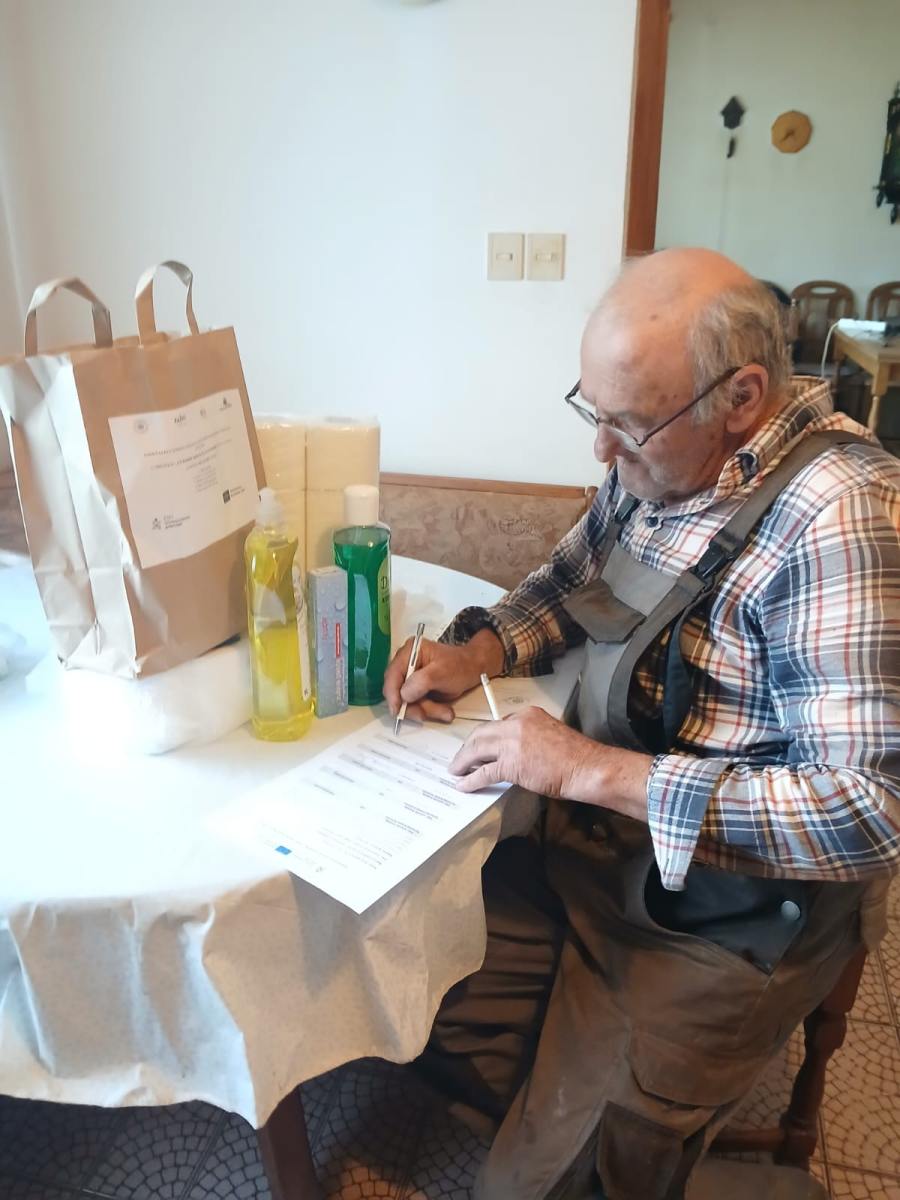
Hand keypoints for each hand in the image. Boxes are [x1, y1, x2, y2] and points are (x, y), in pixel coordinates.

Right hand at [383, 629, 504, 723]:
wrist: (474, 670)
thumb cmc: (461, 665)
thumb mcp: (442, 672)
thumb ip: (421, 682)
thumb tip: (404, 694)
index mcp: (410, 652)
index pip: (392, 675)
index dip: (392, 694)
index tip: (398, 709)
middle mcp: (407, 664)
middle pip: (398, 691)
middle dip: (413, 705)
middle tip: (425, 713)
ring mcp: (412, 678)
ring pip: (408, 702)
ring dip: (425, 710)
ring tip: (443, 711)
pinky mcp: (418, 690)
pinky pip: (417, 705)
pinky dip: (430, 710)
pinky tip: (443, 710)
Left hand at [449, 706, 651, 821]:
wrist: (586, 767)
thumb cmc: (576, 756)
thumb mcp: (550, 734)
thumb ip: (531, 736)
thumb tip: (517, 750)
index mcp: (527, 714)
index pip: (498, 723)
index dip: (485, 737)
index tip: (478, 746)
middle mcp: (516, 723)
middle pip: (482, 733)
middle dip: (468, 746)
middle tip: (459, 758)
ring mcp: (512, 743)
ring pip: (477, 749)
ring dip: (463, 761)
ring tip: (455, 770)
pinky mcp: (511, 764)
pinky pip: (484, 772)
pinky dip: (470, 779)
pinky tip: (463, 785)